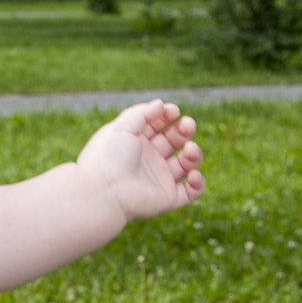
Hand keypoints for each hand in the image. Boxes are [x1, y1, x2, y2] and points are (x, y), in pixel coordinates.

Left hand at [76, 99, 204, 223]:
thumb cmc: (109, 158)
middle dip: (184, 130)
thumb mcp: (121, 127)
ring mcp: (158, 179)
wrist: (103, 192)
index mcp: (134, 142)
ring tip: (190, 150)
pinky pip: (190, 192)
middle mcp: (147, 159)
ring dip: (194, 154)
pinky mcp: (167, 198)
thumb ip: (142, 113)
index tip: (173, 111)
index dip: (167, 116)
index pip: (157, 125)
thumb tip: (161, 104)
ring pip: (186, 164)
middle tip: (187, 126)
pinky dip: (198, 183)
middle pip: (174, 141)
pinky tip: (192, 174)